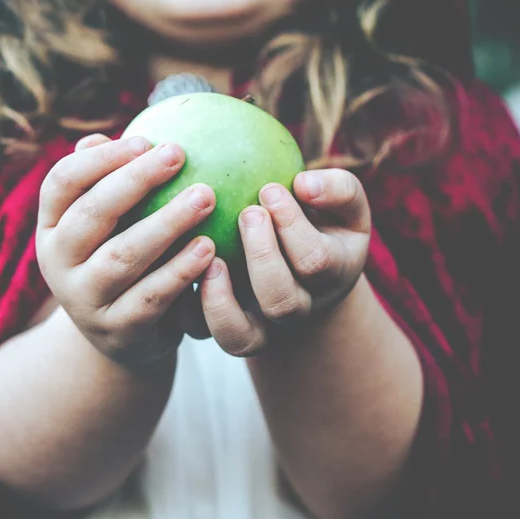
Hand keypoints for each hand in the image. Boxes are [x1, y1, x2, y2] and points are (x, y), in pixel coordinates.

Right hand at [36, 134, 216, 367]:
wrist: (121, 337)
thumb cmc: (121, 259)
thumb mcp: (108, 225)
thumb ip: (111, 182)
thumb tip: (124, 134)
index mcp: (50, 226)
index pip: (61, 182)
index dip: (100, 159)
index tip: (144, 140)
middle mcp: (58, 261)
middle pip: (92, 213)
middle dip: (136, 179)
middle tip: (179, 153)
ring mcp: (83, 299)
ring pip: (123, 255)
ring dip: (167, 222)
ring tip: (205, 196)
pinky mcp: (116, 329)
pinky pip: (151, 296)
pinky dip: (180, 270)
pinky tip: (208, 247)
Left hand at [197, 169, 370, 355]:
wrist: (302, 276)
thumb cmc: (319, 223)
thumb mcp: (344, 206)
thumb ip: (338, 189)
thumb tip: (304, 183)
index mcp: (330, 275)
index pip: (315, 261)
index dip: (292, 226)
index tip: (269, 189)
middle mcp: (297, 308)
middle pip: (281, 301)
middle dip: (262, 256)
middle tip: (247, 214)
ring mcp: (260, 326)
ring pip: (240, 335)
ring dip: (220, 298)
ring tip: (210, 254)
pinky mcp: (225, 330)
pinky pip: (202, 331)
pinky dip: (186, 305)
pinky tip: (175, 265)